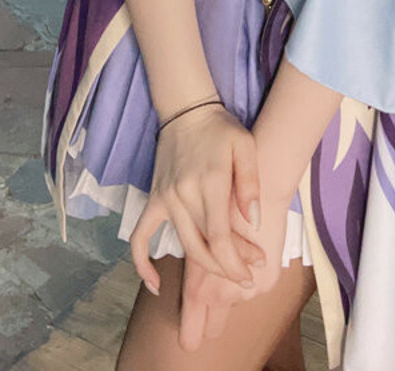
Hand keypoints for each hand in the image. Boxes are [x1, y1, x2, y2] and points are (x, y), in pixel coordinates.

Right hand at [129, 103, 265, 292]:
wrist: (186, 110)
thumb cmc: (221, 129)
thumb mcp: (246, 146)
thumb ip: (250, 185)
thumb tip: (254, 223)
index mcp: (210, 182)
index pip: (221, 238)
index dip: (237, 262)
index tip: (253, 271)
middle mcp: (184, 195)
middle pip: (203, 248)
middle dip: (227, 268)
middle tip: (248, 275)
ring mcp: (165, 198)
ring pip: (183, 246)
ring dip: (205, 266)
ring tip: (228, 272)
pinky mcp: (154, 199)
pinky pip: (140, 236)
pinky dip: (142, 263)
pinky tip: (156, 284)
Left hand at [177, 188, 293, 350]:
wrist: (261, 187)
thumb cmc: (224, 203)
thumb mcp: (198, 233)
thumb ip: (196, 264)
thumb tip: (195, 291)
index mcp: (198, 281)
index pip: (192, 324)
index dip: (191, 332)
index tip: (190, 340)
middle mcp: (221, 292)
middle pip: (213, 327)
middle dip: (211, 319)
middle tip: (209, 308)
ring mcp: (247, 291)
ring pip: (236, 304)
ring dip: (234, 292)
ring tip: (234, 266)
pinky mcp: (267, 283)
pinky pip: (255, 289)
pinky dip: (252, 280)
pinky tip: (250, 258)